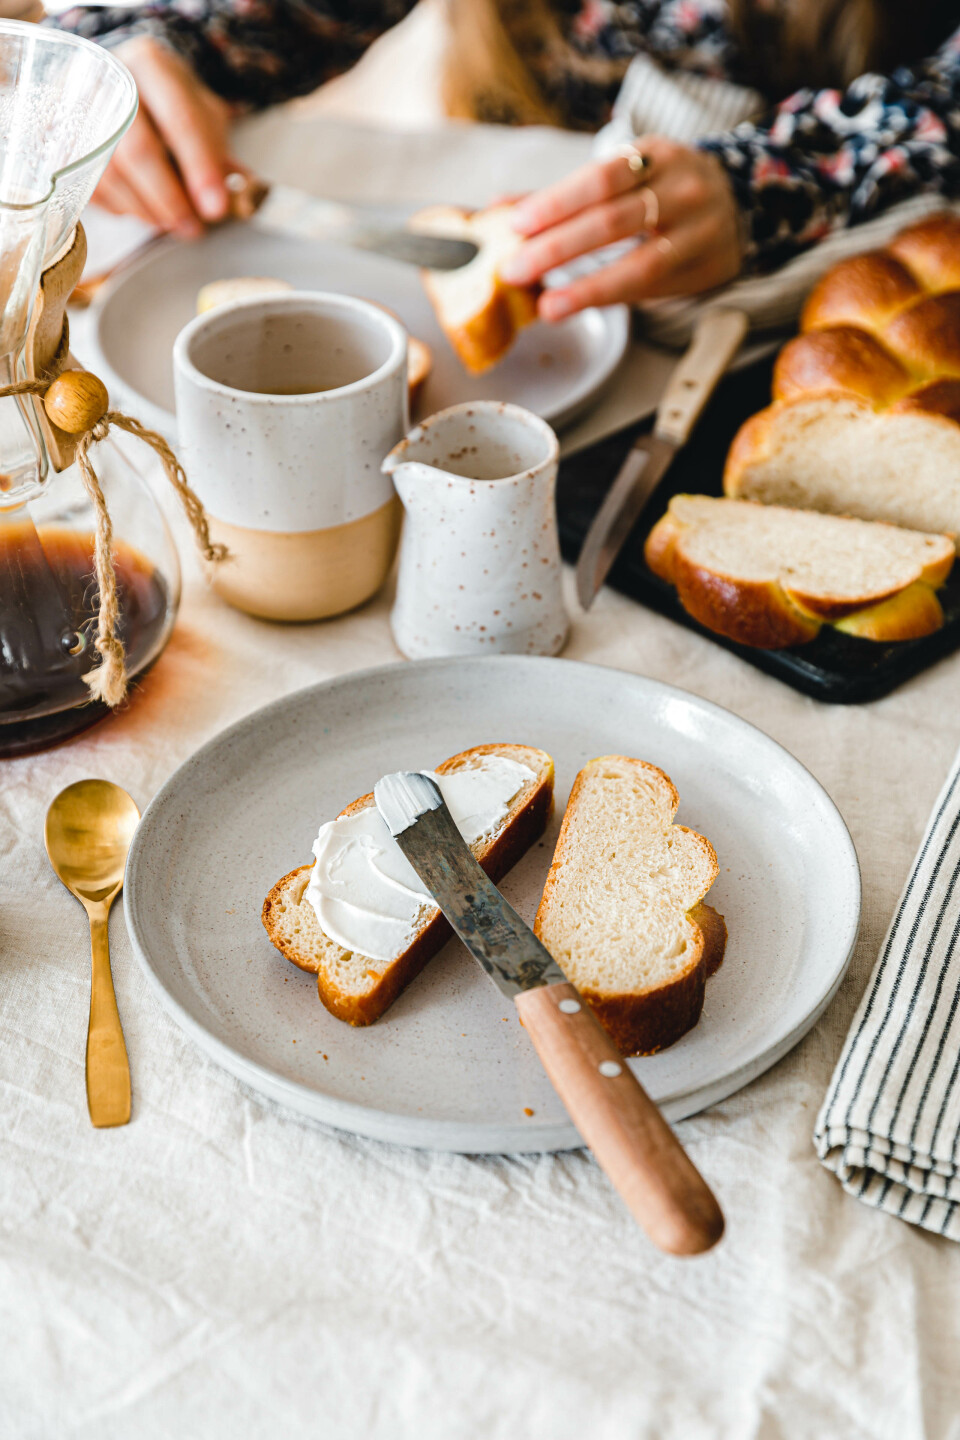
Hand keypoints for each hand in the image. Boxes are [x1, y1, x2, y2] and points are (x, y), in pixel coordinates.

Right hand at [94, 36, 237, 236]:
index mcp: (150, 65)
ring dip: (145, 210)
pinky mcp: (59, 140)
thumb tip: (236, 197)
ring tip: (171, 222)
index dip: (200, 169)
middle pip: (136, 150)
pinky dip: (120, 207)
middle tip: (192, 228)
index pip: (178, 120)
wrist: (121, 87)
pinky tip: (141, 209)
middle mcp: (107, 79)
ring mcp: (76, 108)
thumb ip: (219, 154)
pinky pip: (88, 185)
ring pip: (108, 173)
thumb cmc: (168, 106)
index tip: (216, 209)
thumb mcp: (202, 117)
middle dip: (169, 199)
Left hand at [498, 137, 743, 319]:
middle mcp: (681, 190)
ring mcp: (697, 232)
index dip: (557, 203)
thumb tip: (498, 207)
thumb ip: (563, 195)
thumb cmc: (663, 188)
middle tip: (515, 269)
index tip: (516, 225)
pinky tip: (578, 305)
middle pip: (613, 221)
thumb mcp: (624, 175)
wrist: (739, 203)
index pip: (600, 179)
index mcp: (655, 155)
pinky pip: (651, 288)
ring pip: (639, 263)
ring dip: (586, 287)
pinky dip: (611, 297)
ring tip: (547, 306)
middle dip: (559, 248)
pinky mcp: (702, 269)